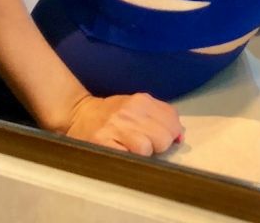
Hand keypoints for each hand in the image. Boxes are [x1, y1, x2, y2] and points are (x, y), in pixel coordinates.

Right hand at [63, 91, 182, 155]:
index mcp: (142, 100)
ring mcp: (116, 126)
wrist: (80, 114)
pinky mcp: (103, 142)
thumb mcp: (138, 105)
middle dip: (160, 146)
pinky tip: (124, 153)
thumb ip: (160, 115)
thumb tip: (180, 136)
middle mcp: (131, 111)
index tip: (166, 139)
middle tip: (148, 146)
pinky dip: (130, 159)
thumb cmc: (113, 113)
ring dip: (144, 154)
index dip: (173, 133)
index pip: (171, 120)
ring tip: (133, 149)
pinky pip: (127, 157)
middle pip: (163, 137)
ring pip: (147, 148)